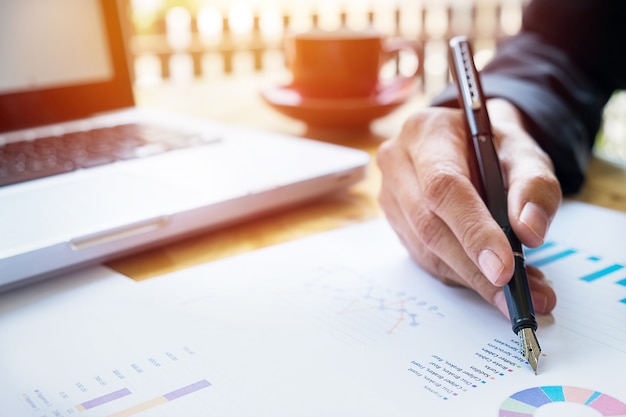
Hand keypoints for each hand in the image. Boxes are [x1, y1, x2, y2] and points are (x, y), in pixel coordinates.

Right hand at [376, 99, 560, 315]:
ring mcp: (390, 195)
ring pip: (426, 251)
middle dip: (476, 268)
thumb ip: (534, 186)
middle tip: (520, 296)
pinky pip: (425, 259)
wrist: (466, 142)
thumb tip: (530, 233)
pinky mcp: (396, 222)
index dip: (473, 231)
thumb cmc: (494, 146)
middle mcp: (397, 162)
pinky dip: (462, 276)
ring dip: (473, 279)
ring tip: (520, 293)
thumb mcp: (525, 152)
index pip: (443, 187)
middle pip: (430, 226)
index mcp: (425, 133)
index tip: (504, 269)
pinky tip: (493, 282)